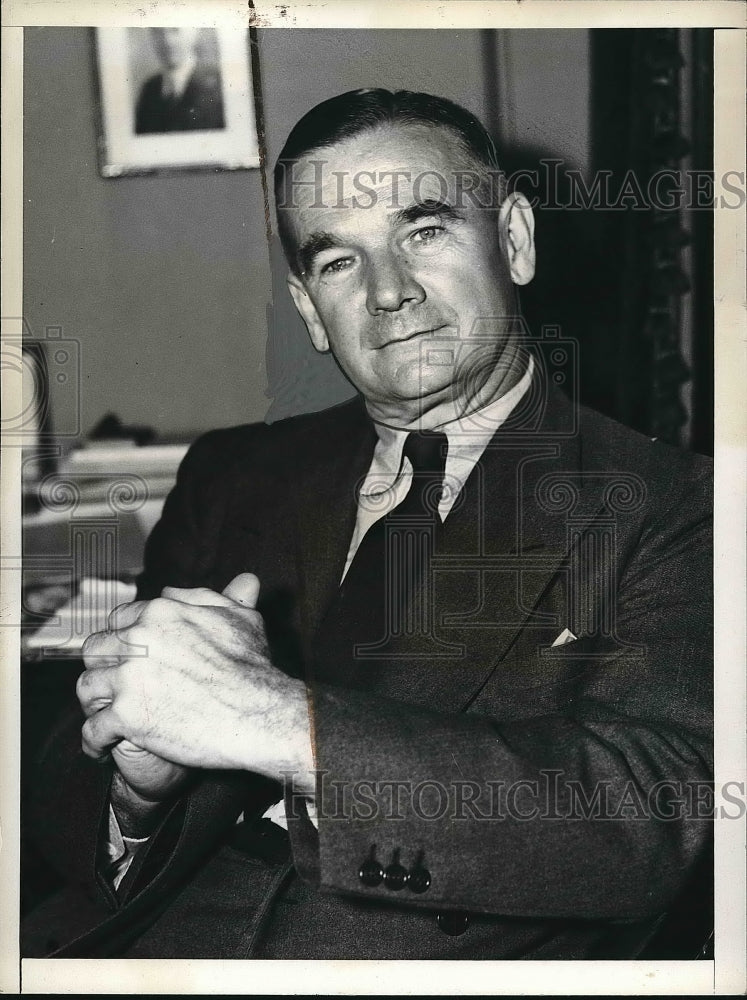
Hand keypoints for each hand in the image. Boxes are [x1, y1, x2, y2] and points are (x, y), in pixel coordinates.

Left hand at [77, 574, 313, 791]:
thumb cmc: (254, 666)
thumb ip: (207, 597)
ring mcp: (129, 678)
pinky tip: (101, 749)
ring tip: (104, 717)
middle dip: (103, 668)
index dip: (122, 639)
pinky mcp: (126, 716)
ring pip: (87, 687)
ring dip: (94, 704)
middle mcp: (138, 640)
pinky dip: (93, 742)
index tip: (126, 658)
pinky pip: (92, 729)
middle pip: (96, 650)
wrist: (259, 713)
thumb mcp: (239, 619)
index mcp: (160, 613)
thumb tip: (173, 591)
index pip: (119, 620)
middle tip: (112, 688)